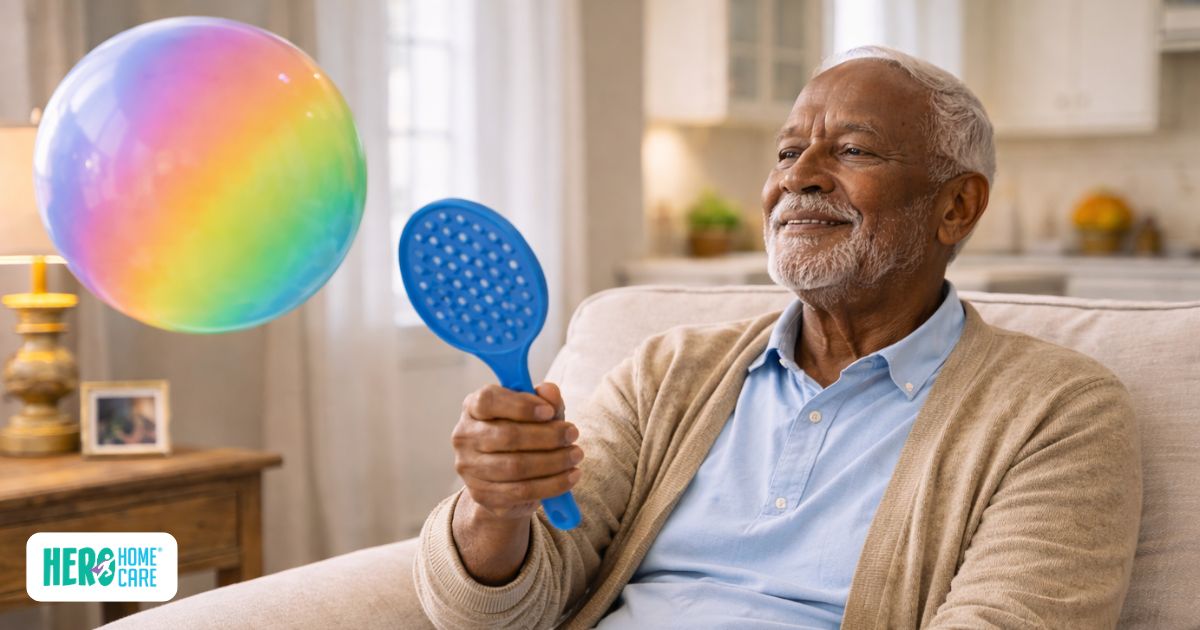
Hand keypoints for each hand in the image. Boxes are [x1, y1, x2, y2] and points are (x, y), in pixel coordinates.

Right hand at [452, 382, 582, 521]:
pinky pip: (522, 491)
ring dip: (554, 461)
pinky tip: (571, 476)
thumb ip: (544, 400)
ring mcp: (469, 469)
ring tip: (576, 455)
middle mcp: (464, 437)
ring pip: (516, 467)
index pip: (488, 400)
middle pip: (507, 436)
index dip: (521, 406)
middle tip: (573, 433)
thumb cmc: (521, 435)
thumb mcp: (534, 413)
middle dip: (547, 435)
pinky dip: (552, 484)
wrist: (504, 480)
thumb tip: (551, 391)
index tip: (550, 411)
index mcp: (472, 408)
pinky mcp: (483, 495)